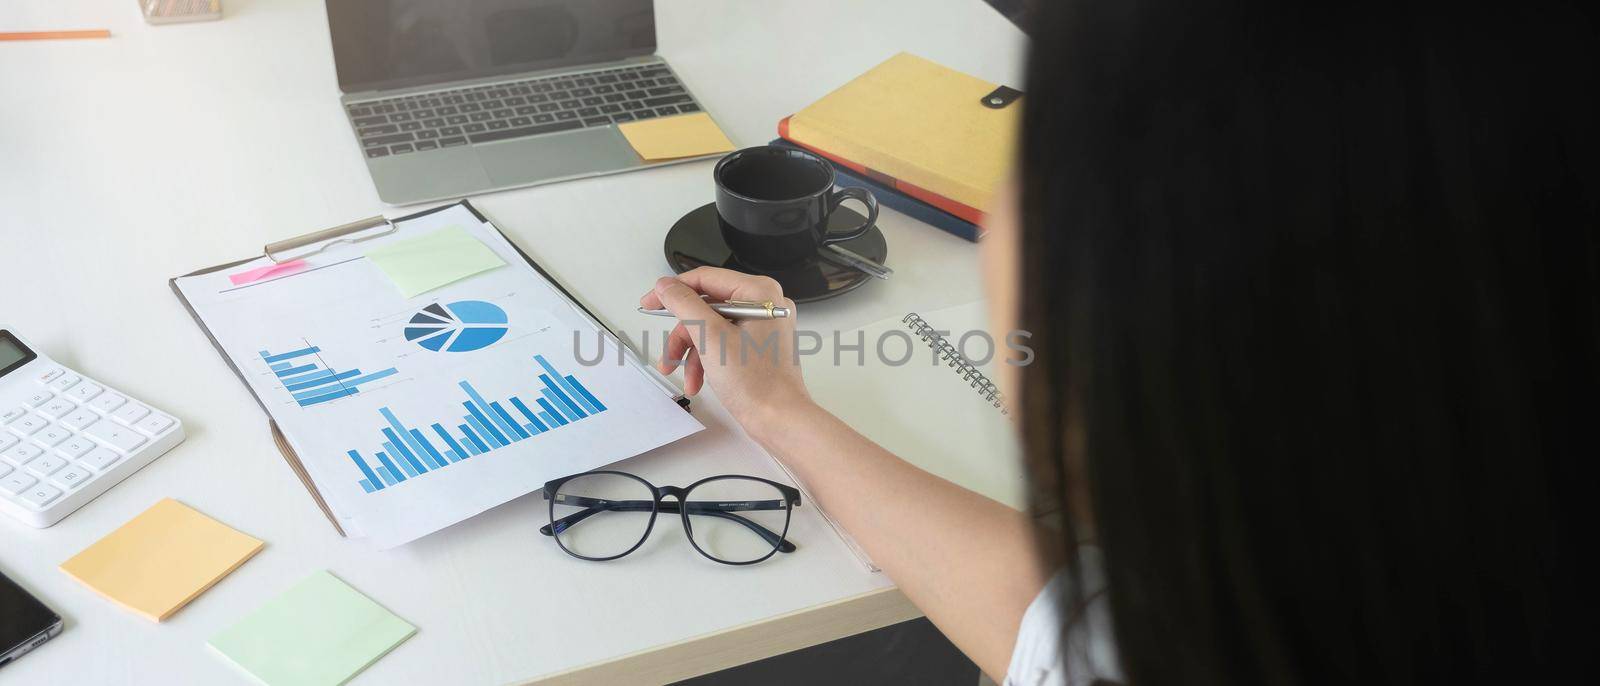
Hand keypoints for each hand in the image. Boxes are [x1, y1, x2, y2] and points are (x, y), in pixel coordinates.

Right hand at [640, 267, 811, 429]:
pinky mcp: (757, 347)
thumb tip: (666, 286)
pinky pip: (723, 344)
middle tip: (668, 354)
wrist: (779, 420)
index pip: (706, 279)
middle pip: (706, 308)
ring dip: (692, 353)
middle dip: (684, 335)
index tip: (650, 302)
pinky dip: (707, 361)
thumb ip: (685, 305)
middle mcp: (764, 305)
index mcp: (759, 293)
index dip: (673, 291)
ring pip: (712, 329)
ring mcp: (762, 327)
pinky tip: (697, 382)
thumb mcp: (711, 338)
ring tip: (683, 377)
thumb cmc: (758, 384)